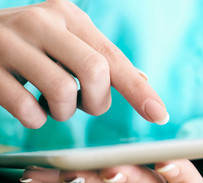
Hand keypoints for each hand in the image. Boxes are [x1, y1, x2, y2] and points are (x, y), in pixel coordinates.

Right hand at [0, 0, 167, 127]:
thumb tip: (143, 80)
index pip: (113, 57)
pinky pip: (26, 110)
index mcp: (69, 17)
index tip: (160, 115)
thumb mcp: (67, 42)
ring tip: (51, 104)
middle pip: (95, 71)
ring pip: (62, 91)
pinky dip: (35, 119)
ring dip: (64, 112)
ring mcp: (10, 42)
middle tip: (83, 103)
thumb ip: (101, 59)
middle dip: (97, 101)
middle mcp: (42, 22)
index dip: (139, 90)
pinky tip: (28, 108)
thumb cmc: (31, 45)